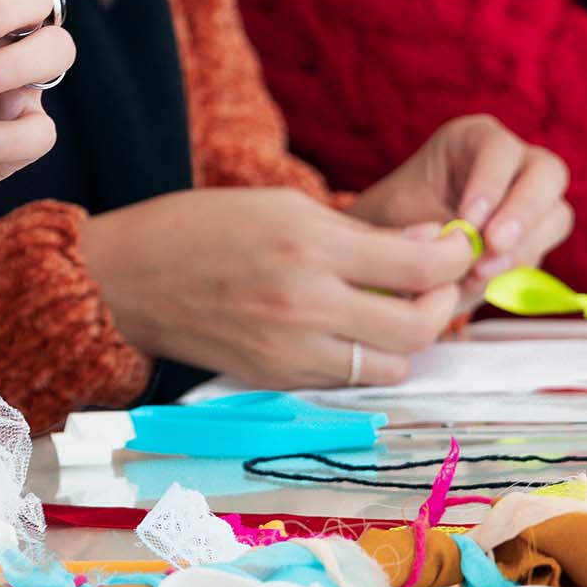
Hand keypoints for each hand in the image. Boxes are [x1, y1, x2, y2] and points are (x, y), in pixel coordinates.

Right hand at [82, 186, 472, 388]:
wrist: (129, 278)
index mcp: (310, 246)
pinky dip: (364, 357)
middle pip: (418, 327)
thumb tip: (428, 242)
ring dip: (406, 340)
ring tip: (394, 309)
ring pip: (392, 366)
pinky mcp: (279, 380)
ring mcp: (293, 350)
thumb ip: (359, 231)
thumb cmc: (202, 226)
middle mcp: (308, 305)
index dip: (453, 256)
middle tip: (437, 283)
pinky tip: (351, 329)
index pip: (418, 265)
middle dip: (443, 303)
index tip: (457, 245)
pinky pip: (349, 379)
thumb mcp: (283, 205)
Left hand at [350, 115, 572, 299]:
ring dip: (523, 249)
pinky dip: (519, 270)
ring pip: (556, 216)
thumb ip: (434, 225)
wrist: (398, 247)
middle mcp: (513, 162)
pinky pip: (544, 252)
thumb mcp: (401, 212)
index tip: (469, 221)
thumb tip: (470, 247)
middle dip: (523, 212)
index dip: (490, 184)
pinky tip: (485, 284)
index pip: (498, 149)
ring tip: (479, 275)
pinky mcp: (536, 237)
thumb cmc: (397, 215)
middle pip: (547, 173)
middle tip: (494, 245)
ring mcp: (532, 200)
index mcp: (473, 139)